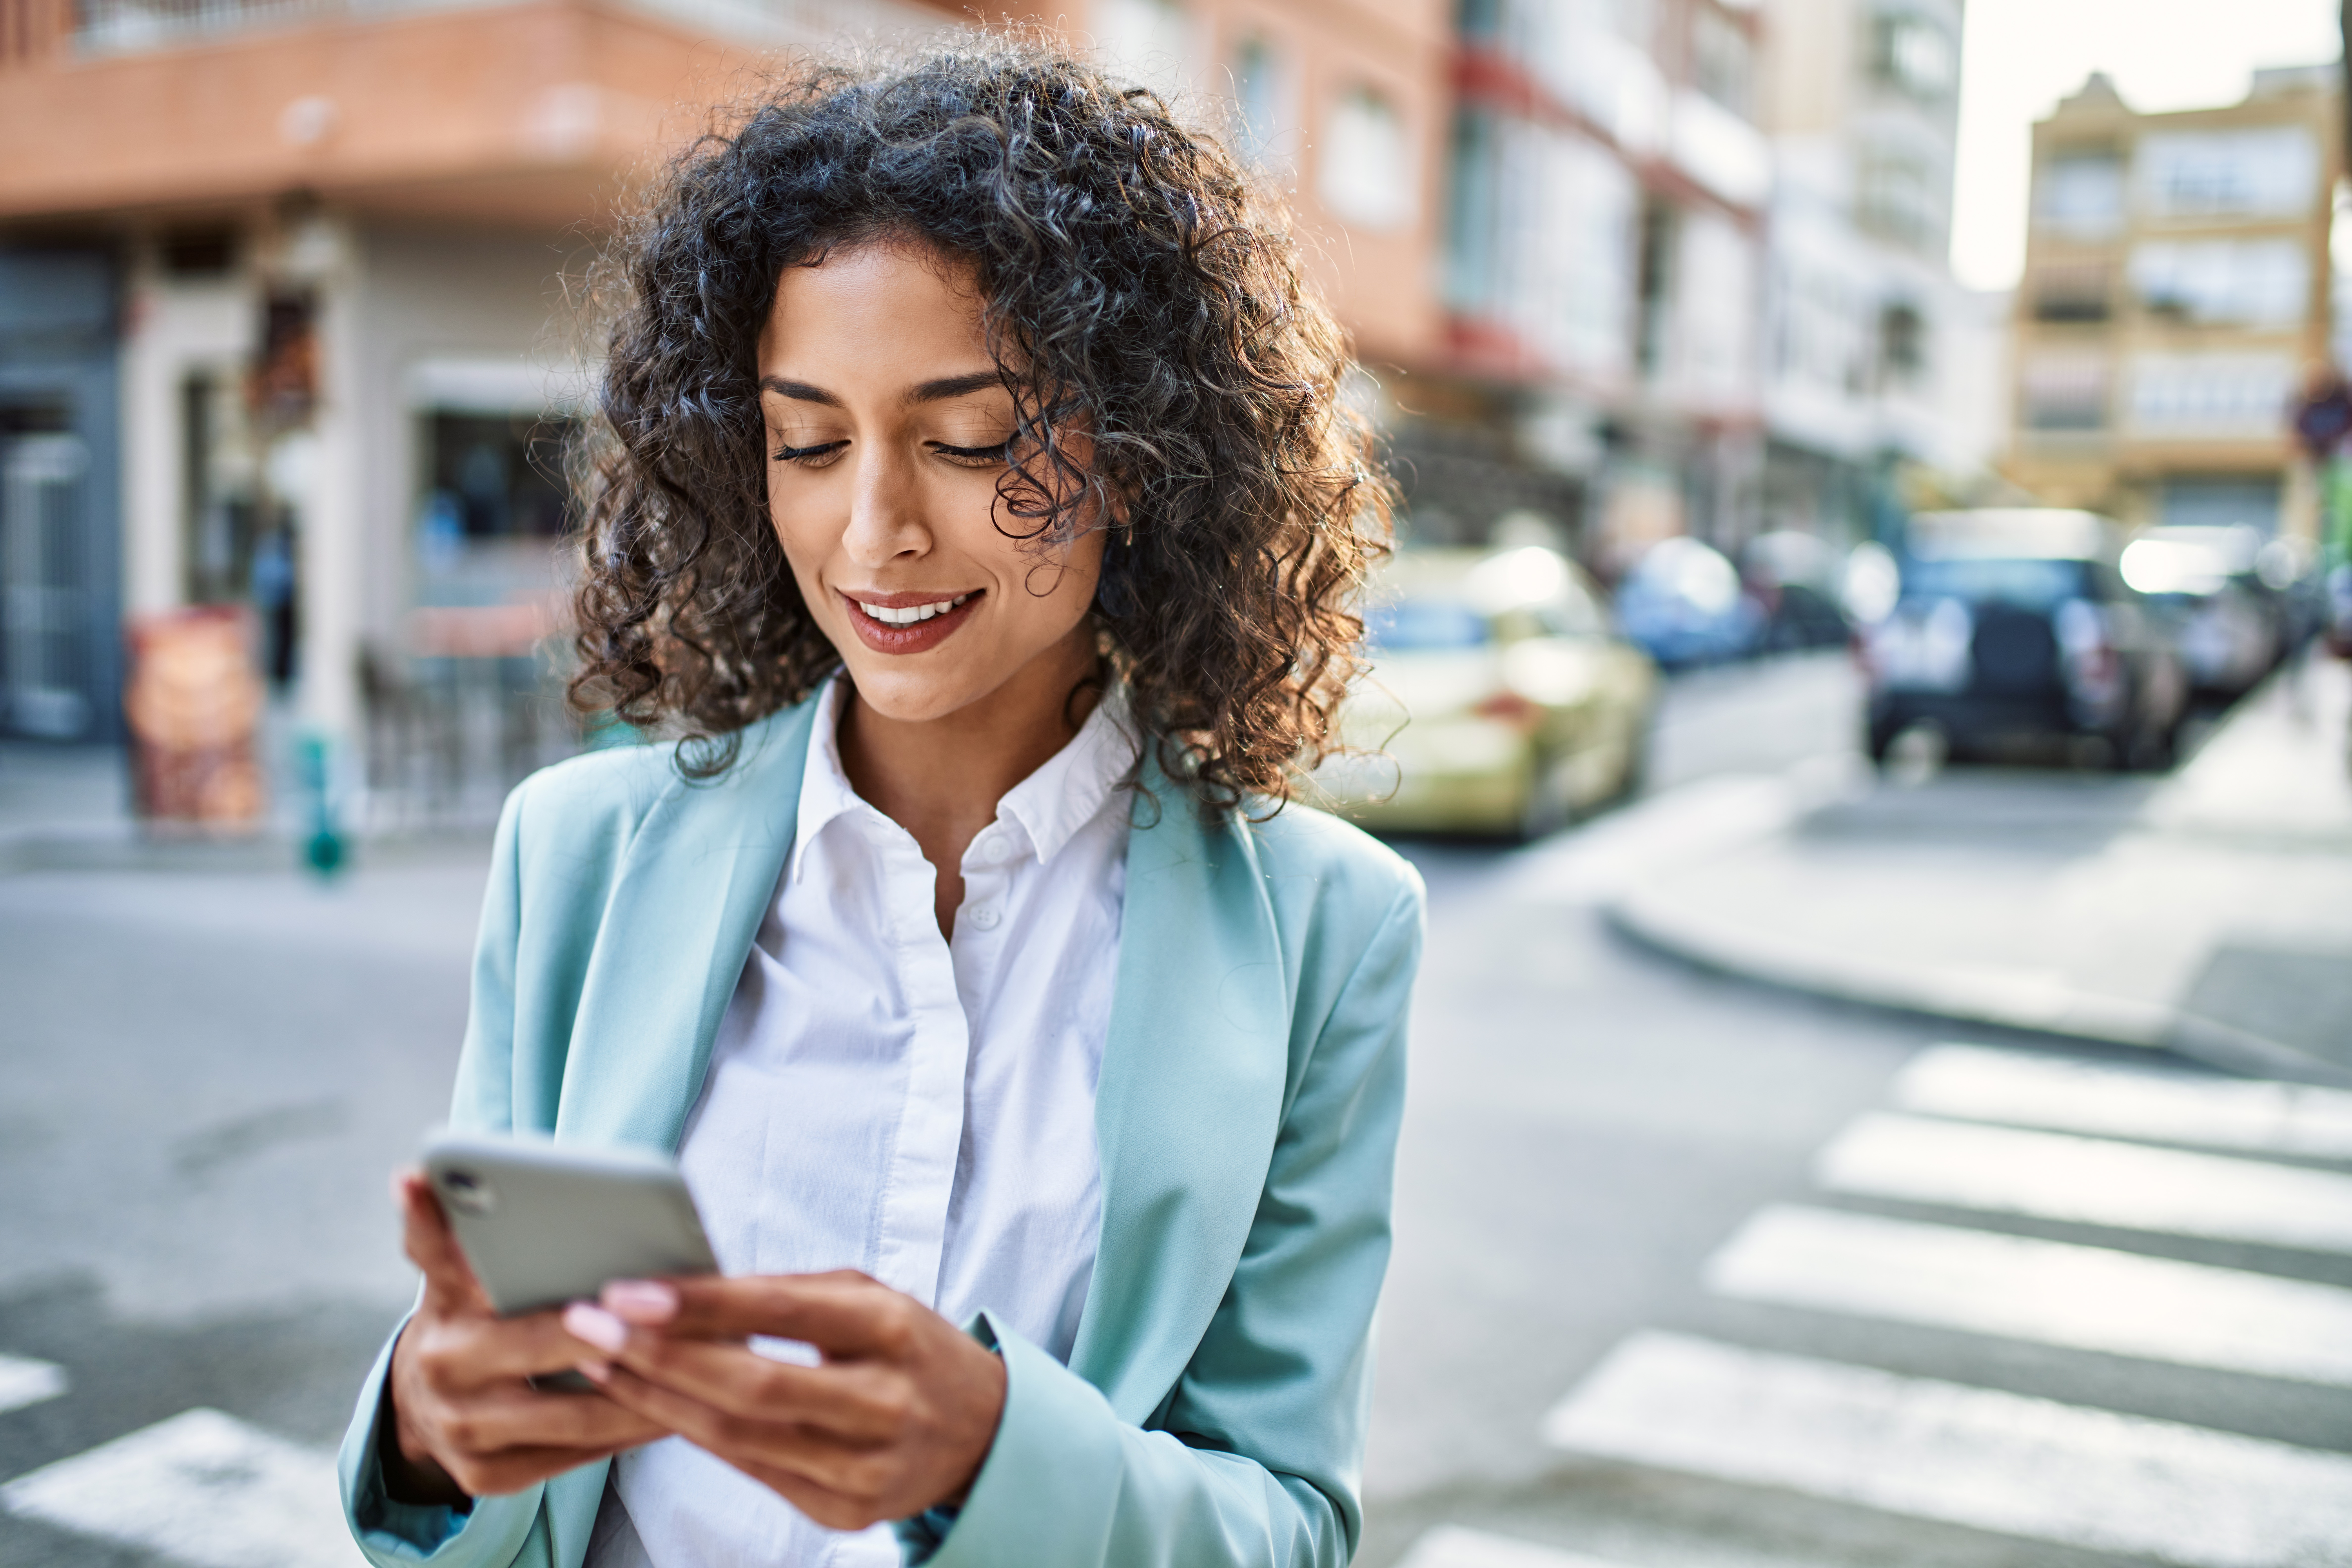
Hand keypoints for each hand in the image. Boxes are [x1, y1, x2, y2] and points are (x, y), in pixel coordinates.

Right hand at [382, 1169, 668, 1502]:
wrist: (426, 1404)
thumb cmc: (472, 1315)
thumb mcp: (457, 1267)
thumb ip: (446, 1225)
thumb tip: (411, 1175)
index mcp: (442, 1299)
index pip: (444, 1255)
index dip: (468, 1237)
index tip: (534, 1227)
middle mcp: (444, 1365)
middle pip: (546, 1343)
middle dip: (616, 1331)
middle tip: (681, 1316)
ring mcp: (464, 1430)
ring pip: (576, 1412)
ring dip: (647, 1391)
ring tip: (711, 1365)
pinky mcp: (490, 1476)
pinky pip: (578, 1454)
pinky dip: (631, 1431)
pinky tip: (680, 1409)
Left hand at [560, 1272, 1006, 1530]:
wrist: (982, 1432)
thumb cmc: (908, 1348)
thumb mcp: (867, 1298)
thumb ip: (786, 1293)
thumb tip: (684, 1292)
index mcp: (891, 1329)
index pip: (782, 1313)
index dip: (700, 1305)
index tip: (629, 1291)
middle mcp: (884, 1401)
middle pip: (751, 1387)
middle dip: (659, 1358)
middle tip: (590, 1328)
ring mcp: (866, 1466)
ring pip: (739, 1438)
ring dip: (658, 1401)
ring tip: (603, 1363)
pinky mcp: (847, 1511)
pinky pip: (752, 1471)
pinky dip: (695, 1437)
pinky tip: (652, 1407)